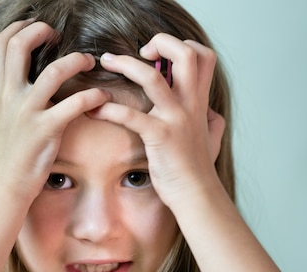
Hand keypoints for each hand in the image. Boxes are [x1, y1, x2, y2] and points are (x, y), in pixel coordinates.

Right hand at [0, 20, 110, 203]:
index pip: (1, 46)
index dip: (19, 29)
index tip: (35, 28)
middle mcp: (9, 97)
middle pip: (19, 46)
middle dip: (40, 31)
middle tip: (58, 36)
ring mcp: (28, 112)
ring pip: (54, 72)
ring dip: (75, 60)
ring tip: (88, 60)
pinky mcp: (46, 130)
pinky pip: (75, 105)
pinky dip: (93, 96)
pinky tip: (102, 96)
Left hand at [88, 34, 225, 209]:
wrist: (196, 194)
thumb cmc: (198, 169)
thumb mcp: (212, 139)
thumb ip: (212, 123)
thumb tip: (212, 116)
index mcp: (199, 101)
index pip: (203, 56)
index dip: (182, 45)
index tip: (159, 55)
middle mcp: (190, 105)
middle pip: (185, 55)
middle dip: (161, 42)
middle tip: (139, 51)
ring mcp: (175, 119)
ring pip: (152, 78)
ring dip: (125, 64)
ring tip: (106, 61)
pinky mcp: (159, 136)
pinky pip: (130, 116)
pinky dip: (108, 109)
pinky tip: (94, 110)